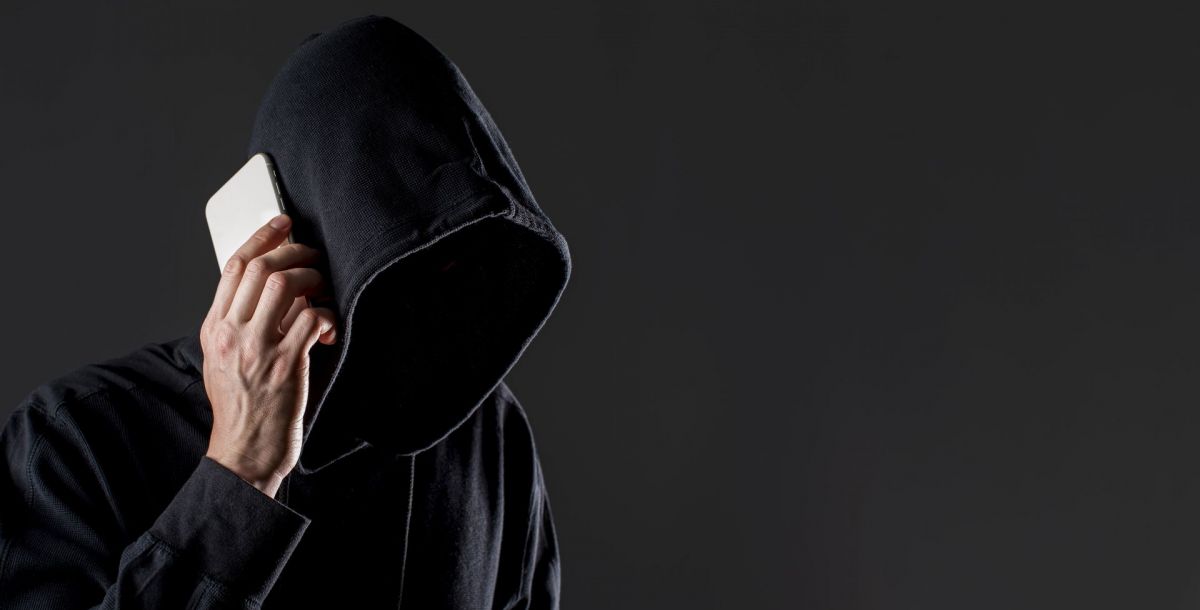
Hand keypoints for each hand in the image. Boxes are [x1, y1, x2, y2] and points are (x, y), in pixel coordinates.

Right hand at [200, 213, 337, 497]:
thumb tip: (267, 291)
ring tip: (324, 291)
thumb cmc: (241, 410)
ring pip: (286, 286)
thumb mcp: (223, 361)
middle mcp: (232, 333)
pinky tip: (330, 328)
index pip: (234, 267)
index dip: (261, 237)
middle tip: (314, 254)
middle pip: (262, 268)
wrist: (243, 454)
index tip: (282, 222)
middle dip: (295, 252)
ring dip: (314, 280)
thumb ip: (238, 326)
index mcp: (214, 328)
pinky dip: (328, 315)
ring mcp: (258, 348)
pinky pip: (313, 319)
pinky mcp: (286, 365)